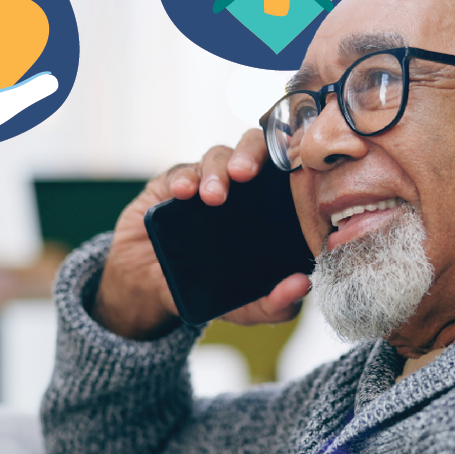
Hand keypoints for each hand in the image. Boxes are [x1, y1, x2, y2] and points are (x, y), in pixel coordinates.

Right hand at [95, 128, 311, 339]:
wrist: (153, 290)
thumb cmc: (209, 289)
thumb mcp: (246, 306)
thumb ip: (275, 303)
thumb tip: (301, 285)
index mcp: (268, 205)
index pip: (287, 168)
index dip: (293, 158)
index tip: (294, 171)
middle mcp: (240, 186)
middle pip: (253, 147)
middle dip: (251, 153)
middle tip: (246, 174)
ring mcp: (206, 182)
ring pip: (217, 156)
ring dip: (216, 171)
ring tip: (212, 197)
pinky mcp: (171, 184)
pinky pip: (180, 172)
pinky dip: (183, 179)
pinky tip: (182, 193)